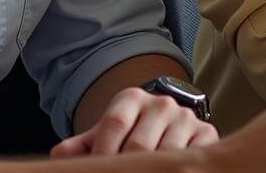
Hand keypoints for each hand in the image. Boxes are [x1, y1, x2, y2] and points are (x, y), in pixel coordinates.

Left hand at [50, 86, 217, 156]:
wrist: (170, 124)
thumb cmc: (130, 133)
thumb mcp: (106, 135)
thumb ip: (83, 146)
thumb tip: (59, 156)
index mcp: (132, 99)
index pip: (113, 124)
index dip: (102, 152)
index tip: (99, 172)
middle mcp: (161, 104)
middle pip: (138, 146)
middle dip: (125, 170)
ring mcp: (185, 118)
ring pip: (165, 156)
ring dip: (152, 172)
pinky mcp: (207, 134)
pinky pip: (192, 157)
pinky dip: (177, 169)